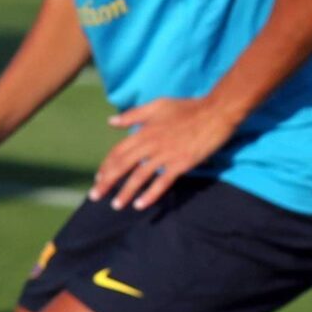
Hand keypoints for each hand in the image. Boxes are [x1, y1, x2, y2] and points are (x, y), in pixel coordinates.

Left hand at [93, 94, 235, 210]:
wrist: (216, 112)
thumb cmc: (188, 108)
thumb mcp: (157, 106)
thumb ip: (133, 115)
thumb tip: (111, 122)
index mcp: (144, 132)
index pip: (118, 152)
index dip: (107, 166)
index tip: (98, 178)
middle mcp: (151, 145)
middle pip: (123, 166)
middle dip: (107, 182)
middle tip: (95, 196)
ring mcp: (166, 155)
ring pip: (140, 177)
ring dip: (125, 192)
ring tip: (116, 205)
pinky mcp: (181, 164)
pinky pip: (162, 182)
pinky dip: (150, 194)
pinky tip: (140, 205)